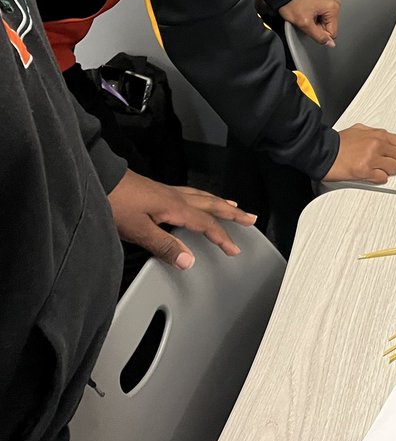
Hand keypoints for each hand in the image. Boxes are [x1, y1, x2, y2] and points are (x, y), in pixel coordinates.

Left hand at [107, 170, 256, 269]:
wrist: (99, 180)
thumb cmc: (116, 202)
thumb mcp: (138, 230)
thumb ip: (164, 245)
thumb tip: (189, 260)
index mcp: (175, 207)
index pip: (206, 224)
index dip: (222, 237)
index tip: (234, 248)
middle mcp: (175, 197)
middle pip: (212, 205)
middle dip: (232, 213)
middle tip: (250, 217)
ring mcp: (167, 192)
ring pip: (202, 196)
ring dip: (220, 202)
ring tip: (232, 205)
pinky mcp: (158, 191)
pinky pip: (191, 193)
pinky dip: (203, 198)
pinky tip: (197, 200)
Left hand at [279, 0, 340, 46]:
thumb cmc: (292, 3)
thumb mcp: (305, 24)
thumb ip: (319, 36)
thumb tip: (330, 43)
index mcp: (333, 8)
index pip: (332, 33)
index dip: (320, 33)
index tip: (310, 25)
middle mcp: (334, 4)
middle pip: (329, 27)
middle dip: (317, 27)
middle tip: (307, 19)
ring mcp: (329, 2)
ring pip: (325, 23)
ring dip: (315, 23)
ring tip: (306, 14)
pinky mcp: (323, 3)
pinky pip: (322, 17)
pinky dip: (314, 17)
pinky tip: (307, 12)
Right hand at [323, 123, 395, 184]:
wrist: (323, 152)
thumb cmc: (338, 143)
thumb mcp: (358, 130)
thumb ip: (373, 133)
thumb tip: (383, 137)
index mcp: (377, 134)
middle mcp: (377, 145)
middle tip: (390, 163)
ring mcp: (372, 158)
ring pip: (395, 168)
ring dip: (389, 171)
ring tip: (381, 170)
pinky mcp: (365, 171)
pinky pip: (383, 178)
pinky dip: (379, 179)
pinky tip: (372, 175)